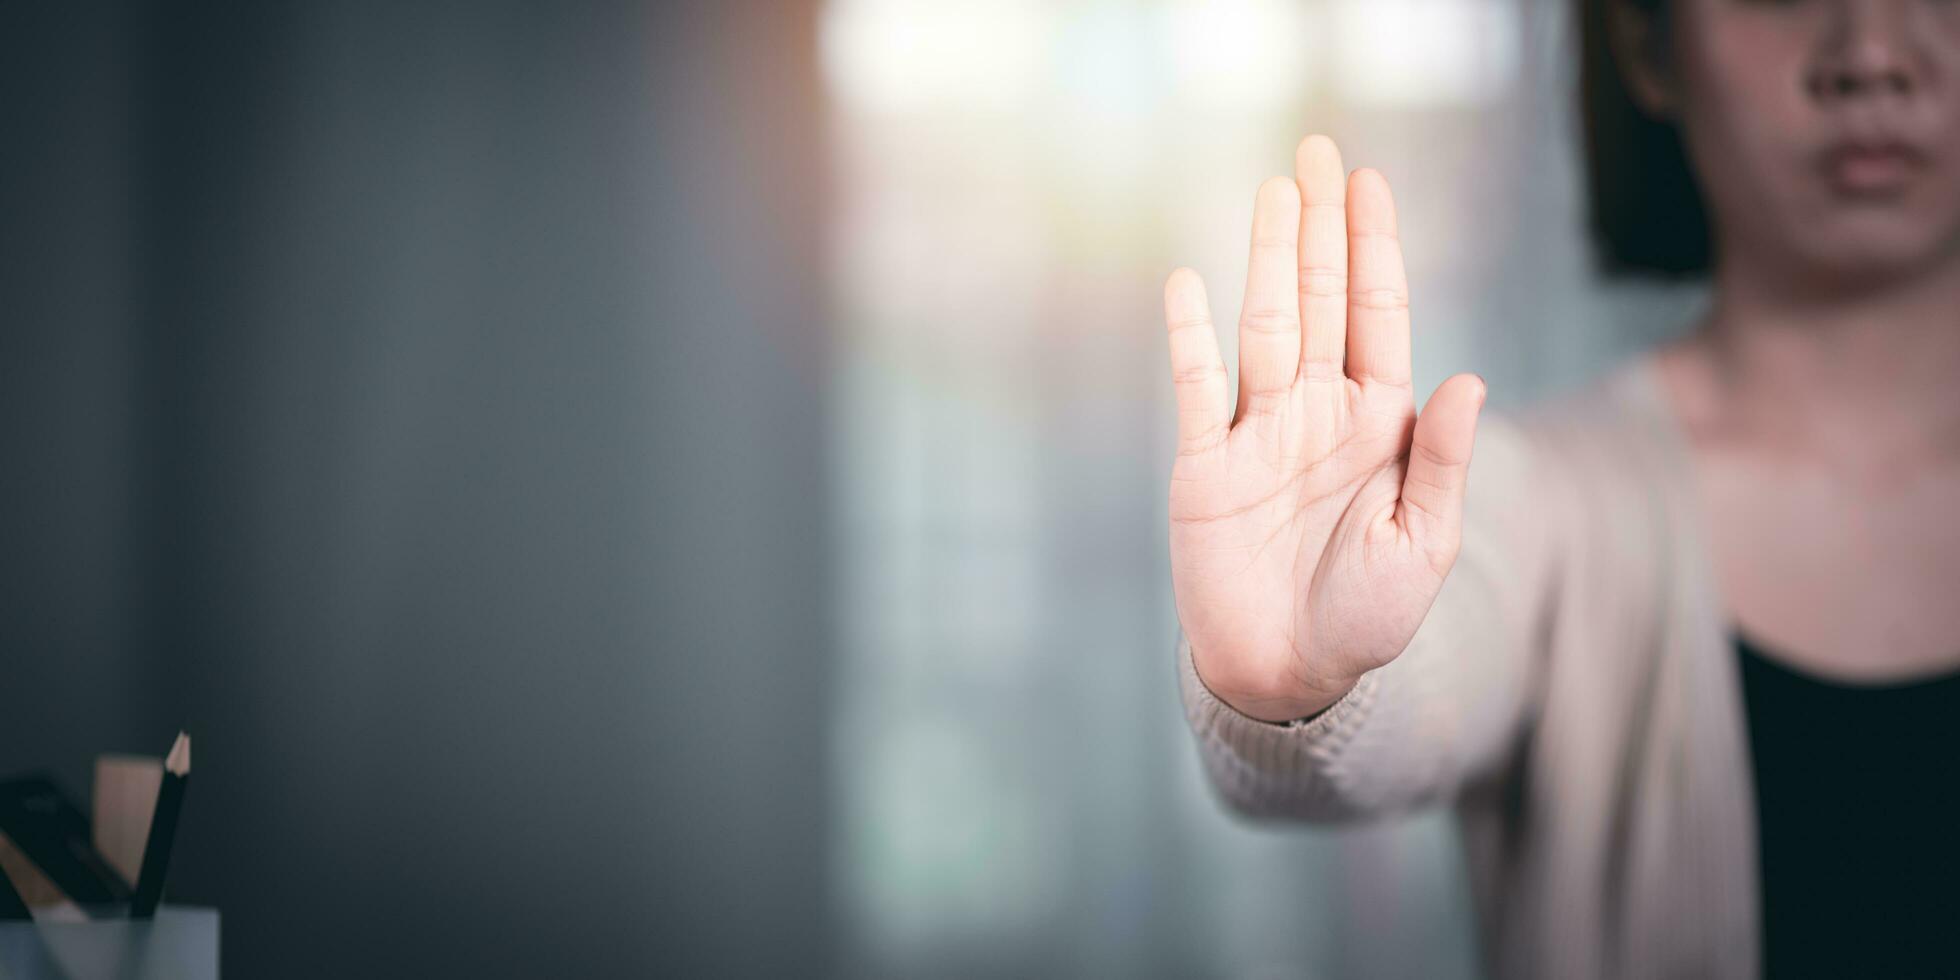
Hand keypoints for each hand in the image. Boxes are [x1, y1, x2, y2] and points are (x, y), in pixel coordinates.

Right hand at [1164, 136, 1486, 722]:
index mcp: (1376, 426)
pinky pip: (1195, 388)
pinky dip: (1190, 337)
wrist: (1287, 679)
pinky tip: (1187, 283)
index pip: (1377, 316)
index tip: (1369, 184)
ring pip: (1264, 326)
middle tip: (1318, 152)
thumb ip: (1440, 462)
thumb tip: (1468, 376)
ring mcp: (1258, 434)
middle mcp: (1317, 414)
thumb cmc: (1364, 619)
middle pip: (1317, 300)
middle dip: (1320, 228)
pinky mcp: (1205, 466)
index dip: (1374, 250)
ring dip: (1266, 260)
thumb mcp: (1423, 546)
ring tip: (1273, 192)